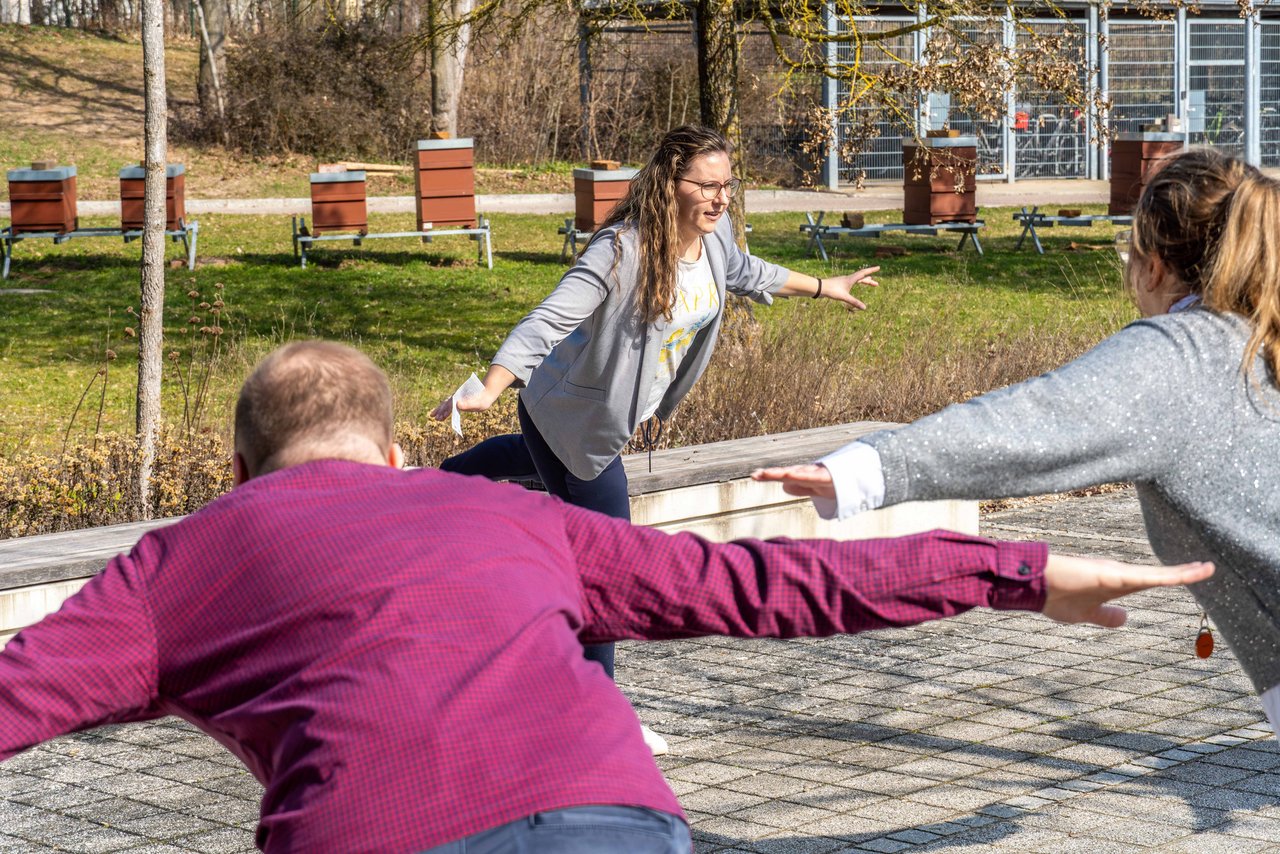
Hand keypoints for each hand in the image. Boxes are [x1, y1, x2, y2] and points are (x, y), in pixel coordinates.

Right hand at [429, 387, 495, 420]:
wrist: (487, 393)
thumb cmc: (483, 400)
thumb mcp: (477, 403)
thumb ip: (468, 404)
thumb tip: (457, 404)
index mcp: (460, 397)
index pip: (450, 404)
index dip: (444, 411)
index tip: (440, 416)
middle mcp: (458, 397)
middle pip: (446, 403)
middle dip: (439, 410)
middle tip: (433, 417)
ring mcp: (458, 399)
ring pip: (447, 404)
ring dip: (441, 410)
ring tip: (435, 417)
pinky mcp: (461, 401)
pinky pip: (451, 406)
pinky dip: (447, 410)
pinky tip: (444, 415)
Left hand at [751, 464, 834, 499]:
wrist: (863, 474)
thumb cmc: (839, 481)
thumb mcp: (818, 488)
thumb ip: (802, 487)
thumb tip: (784, 486)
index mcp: (807, 476)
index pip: (785, 475)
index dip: (770, 475)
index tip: (755, 475)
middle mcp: (812, 473)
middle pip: (789, 473)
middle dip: (773, 474)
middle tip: (755, 475)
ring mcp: (821, 474)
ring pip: (799, 474)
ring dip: (783, 474)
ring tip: (767, 474)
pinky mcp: (830, 477)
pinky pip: (814, 477)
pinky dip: (801, 475)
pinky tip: (790, 475)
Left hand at [822, 266, 880, 310]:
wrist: (819, 288)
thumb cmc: (832, 291)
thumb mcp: (844, 297)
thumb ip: (854, 302)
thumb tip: (865, 308)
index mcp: (851, 279)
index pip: (864, 273)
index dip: (872, 270)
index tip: (879, 267)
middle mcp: (848, 279)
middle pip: (861, 278)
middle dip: (870, 281)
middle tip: (877, 284)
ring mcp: (844, 281)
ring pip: (856, 280)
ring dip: (864, 281)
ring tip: (870, 282)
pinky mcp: (840, 284)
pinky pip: (851, 282)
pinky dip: (856, 283)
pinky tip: (854, 285)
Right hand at [1042, 555, 1213, 627]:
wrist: (1032, 586)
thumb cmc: (1054, 597)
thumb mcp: (1085, 615)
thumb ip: (1106, 617)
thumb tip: (1126, 619)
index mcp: (1116, 584)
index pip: (1151, 581)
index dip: (1171, 579)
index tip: (1192, 575)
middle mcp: (1119, 574)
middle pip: (1159, 576)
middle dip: (1185, 573)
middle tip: (1208, 568)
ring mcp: (1116, 573)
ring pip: (1157, 575)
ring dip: (1182, 573)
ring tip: (1205, 569)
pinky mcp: (1112, 575)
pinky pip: (1147, 577)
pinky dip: (1168, 576)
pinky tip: (1186, 575)